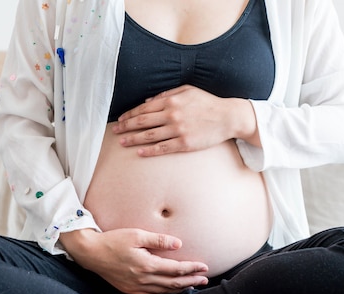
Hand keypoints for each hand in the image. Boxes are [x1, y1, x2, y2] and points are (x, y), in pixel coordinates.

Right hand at [59, 228, 208, 293]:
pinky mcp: (130, 290)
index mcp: (146, 265)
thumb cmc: (113, 240)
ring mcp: (136, 287)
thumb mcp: (136, 235)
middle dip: (191, 281)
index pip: (176, 269)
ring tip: (193, 286)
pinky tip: (171, 291)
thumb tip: (178, 244)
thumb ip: (158, 240)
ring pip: (164, 292)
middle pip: (173, 283)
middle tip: (205, 279)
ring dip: (180, 289)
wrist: (91, 253)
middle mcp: (143, 279)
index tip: (205, 266)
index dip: (192, 268)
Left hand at [112, 85, 257, 156]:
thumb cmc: (207, 102)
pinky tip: (140, 152)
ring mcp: (178, 130)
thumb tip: (147, 101)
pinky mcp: (184, 144)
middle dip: (126, 126)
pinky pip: (163, 148)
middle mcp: (172, 115)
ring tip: (122, 142)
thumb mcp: (187, 91)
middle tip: (115, 131)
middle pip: (142, 122)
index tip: (121, 119)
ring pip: (149, 136)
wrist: (227, 117)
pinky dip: (149, 150)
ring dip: (133, 139)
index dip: (129, 115)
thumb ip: (167, 95)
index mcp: (171, 101)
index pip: (143, 108)